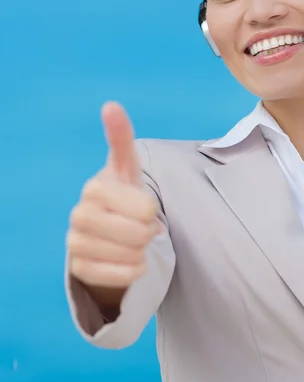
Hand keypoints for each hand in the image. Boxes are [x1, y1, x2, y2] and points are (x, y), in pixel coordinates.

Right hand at [67, 102, 159, 288]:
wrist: (108, 232)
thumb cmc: (123, 196)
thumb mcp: (128, 168)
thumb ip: (121, 138)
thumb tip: (111, 105)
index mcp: (95, 188)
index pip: (144, 207)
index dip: (150, 210)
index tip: (145, 207)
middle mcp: (79, 215)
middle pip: (138, 233)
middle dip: (148, 232)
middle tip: (141, 227)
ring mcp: (75, 244)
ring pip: (130, 256)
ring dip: (141, 251)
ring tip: (133, 241)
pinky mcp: (80, 270)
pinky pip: (120, 276)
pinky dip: (133, 270)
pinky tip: (129, 260)